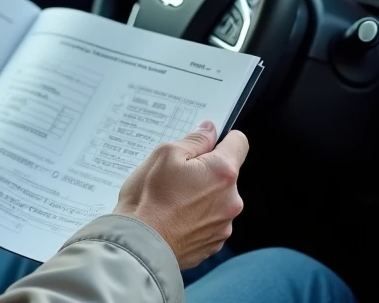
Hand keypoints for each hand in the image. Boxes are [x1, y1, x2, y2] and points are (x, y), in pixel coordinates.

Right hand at [113, 121, 248, 268]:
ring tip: (171, 201)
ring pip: (217, 200)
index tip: (205, 144)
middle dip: (205, 171)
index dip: (222, 139)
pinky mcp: (213, 244)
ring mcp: (224, 225)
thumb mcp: (164, 155)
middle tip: (176, 176)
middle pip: (226, 174)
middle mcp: (231, 200)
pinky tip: (174, 218)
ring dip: (201, 196)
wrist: (139, 246)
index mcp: (222, 172)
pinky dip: (195, 218)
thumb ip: (194, 140)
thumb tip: (209, 131)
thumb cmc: (149, 199)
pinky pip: (209, 222)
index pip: (239, 143)